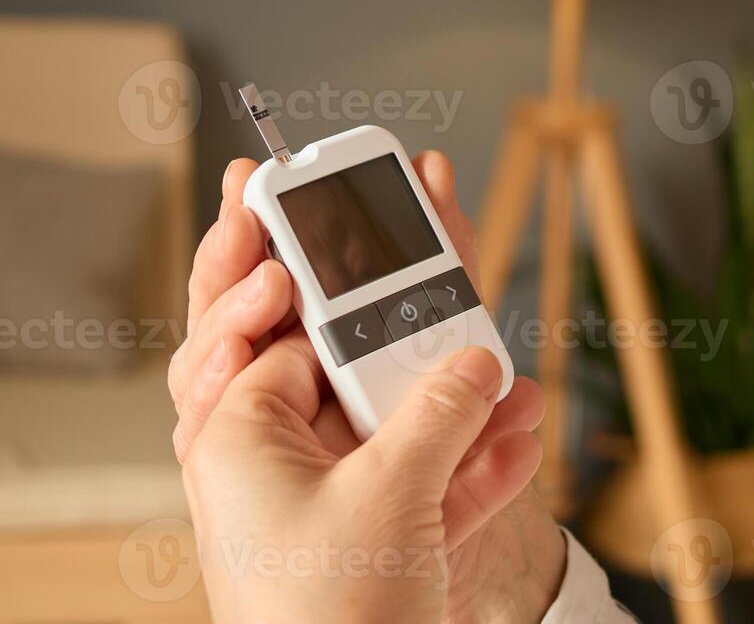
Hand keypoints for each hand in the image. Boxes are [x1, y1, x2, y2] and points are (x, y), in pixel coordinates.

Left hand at [168, 153, 567, 622]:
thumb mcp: (388, 497)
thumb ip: (438, 413)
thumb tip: (477, 362)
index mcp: (239, 432)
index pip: (272, 323)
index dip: (302, 268)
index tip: (323, 214)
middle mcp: (275, 458)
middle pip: (329, 359)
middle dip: (385, 320)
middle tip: (384, 234)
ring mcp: (327, 499)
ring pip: (388, 420)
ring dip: (450, 400)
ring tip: (500, 368)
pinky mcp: (373, 539)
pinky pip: (420, 480)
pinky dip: (467, 462)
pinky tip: (515, 442)